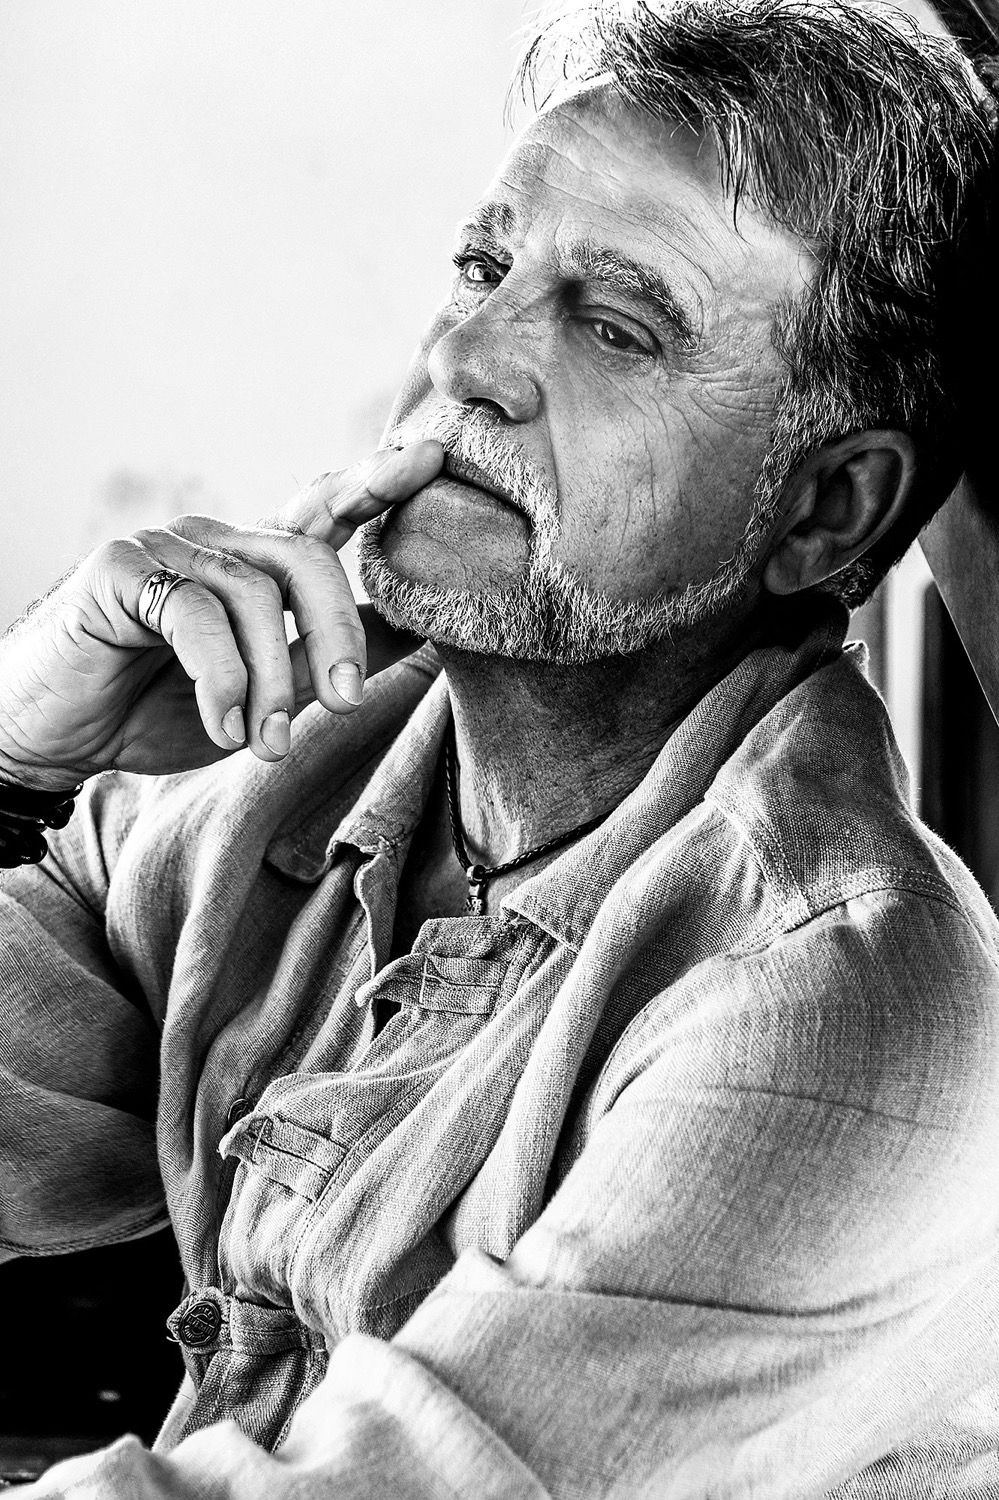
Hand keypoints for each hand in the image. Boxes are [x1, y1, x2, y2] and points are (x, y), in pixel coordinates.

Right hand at [0, 441, 442, 788]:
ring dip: (269, 683)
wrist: (55, 738)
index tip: (429, 461)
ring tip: (266, 746)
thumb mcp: (260, 698)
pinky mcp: (119, 571)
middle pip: (305, 558)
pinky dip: (221, 679)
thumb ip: (322, 662)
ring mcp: (165, 547)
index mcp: (253, 566)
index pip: (323, 516)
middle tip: (346, 701)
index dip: (374, 484)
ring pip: (253, 596)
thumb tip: (417, 633)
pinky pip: (193, 614)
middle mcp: (215, 543)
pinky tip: (223, 726)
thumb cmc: (154, 712)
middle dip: (336, 633)